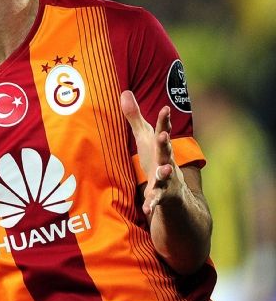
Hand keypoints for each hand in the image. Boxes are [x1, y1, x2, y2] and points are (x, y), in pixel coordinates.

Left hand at [120, 90, 186, 218]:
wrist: (176, 192)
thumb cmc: (155, 158)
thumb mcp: (144, 138)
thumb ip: (134, 116)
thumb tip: (124, 91)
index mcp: (160, 146)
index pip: (162, 130)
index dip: (164, 120)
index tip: (165, 108)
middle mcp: (166, 160)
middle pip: (165, 150)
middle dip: (164, 142)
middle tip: (163, 135)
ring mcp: (167, 178)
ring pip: (166, 174)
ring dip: (165, 171)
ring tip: (164, 169)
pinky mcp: (163, 195)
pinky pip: (156, 200)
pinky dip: (152, 204)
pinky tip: (148, 209)